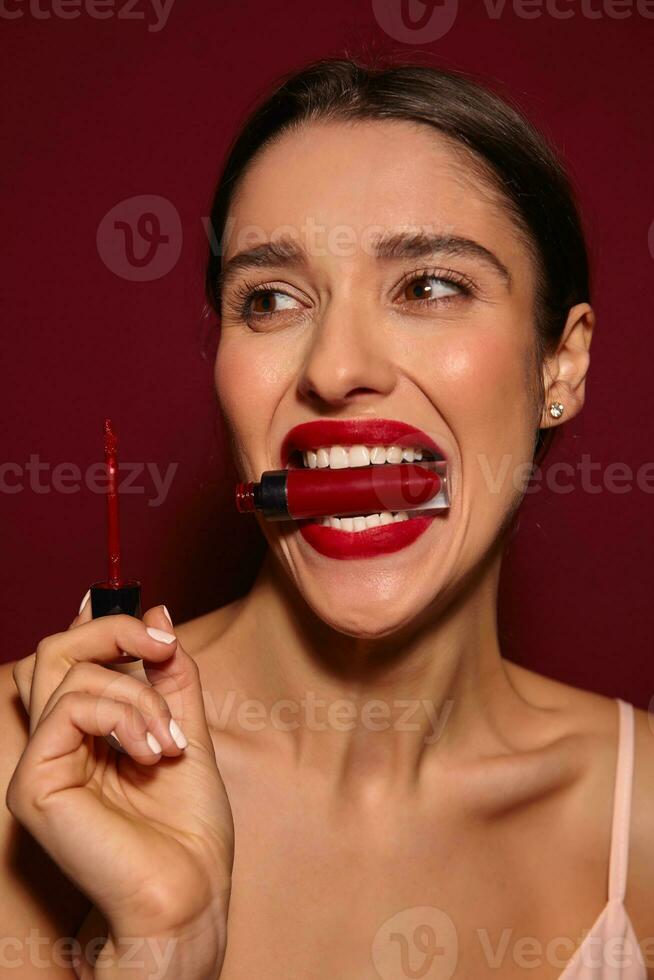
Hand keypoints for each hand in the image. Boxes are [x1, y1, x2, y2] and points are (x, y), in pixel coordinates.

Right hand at [8, 598, 233, 978]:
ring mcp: (41, 764)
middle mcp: (56, 744)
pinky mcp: (34, 785)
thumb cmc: (188, 827)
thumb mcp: (187, 728)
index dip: (100, 622)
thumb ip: (170, 675)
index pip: (69, 657)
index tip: (154, 624)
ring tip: (170, 740)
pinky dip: (122, 713)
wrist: (190, 893)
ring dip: (136, 692)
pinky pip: (68, 708)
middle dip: (114, 630)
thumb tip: (157, 610)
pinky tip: (153, 751)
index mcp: (86, 732)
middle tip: (162, 647)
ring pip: (65, 671)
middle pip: (55, 650)